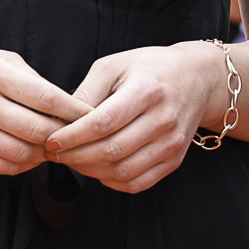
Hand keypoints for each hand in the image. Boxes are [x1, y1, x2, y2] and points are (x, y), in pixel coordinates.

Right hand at [0, 46, 85, 174]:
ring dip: (47, 154)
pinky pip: (6, 167)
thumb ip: (30, 78)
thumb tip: (66, 103)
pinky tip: (33, 153)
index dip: (75, 111)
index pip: (46, 97)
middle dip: (66, 137)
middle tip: (82, 137)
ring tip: (57, 146)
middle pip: (39, 130)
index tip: (95, 115)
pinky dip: (26, 164)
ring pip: (25, 155)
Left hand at [44, 42, 223, 194]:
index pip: (103, 122)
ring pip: (123, 171)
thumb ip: (88, 91)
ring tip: (72, 161)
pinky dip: (112, 182)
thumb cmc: (150, 68)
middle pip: (112, 151)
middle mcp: (163, 120)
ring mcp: (172, 144)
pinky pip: (138, 183)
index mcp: (147, 91)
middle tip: (55, 153)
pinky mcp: (174, 160)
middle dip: (76, 156)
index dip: (73, 136)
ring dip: (90, 172)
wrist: (197, 79)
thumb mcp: (115, 65)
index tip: (51, 140)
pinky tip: (97, 170)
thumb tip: (62, 120)